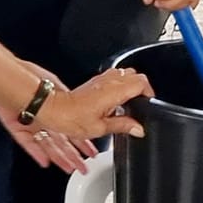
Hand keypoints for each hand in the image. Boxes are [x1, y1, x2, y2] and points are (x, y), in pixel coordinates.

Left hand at [0, 61, 97, 173]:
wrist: (10, 77)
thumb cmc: (31, 76)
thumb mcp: (57, 87)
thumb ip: (67, 100)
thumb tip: (82, 108)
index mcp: (54, 109)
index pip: (70, 129)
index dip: (81, 142)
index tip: (90, 152)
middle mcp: (43, 118)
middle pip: (60, 142)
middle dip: (73, 156)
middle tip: (82, 167)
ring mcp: (30, 124)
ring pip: (47, 145)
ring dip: (59, 158)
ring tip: (69, 168)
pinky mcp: (16, 127)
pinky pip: (28, 144)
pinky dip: (37, 153)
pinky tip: (45, 162)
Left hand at [34, 67, 153, 141]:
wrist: (53, 110)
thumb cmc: (72, 118)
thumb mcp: (101, 128)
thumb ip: (123, 126)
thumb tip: (138, 128)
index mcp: (114, 91)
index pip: (141, 82)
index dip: (149, 92)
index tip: (149, 104)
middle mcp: (109, 81)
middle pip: (135, 75)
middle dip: (142, 88)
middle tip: (141, 103)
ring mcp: (101, 80)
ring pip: (125, 74)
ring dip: (130, 85)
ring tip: (130, 102)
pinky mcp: (94, 82)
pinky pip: (113, 77)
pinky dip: (119, 85)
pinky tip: (116, 100)